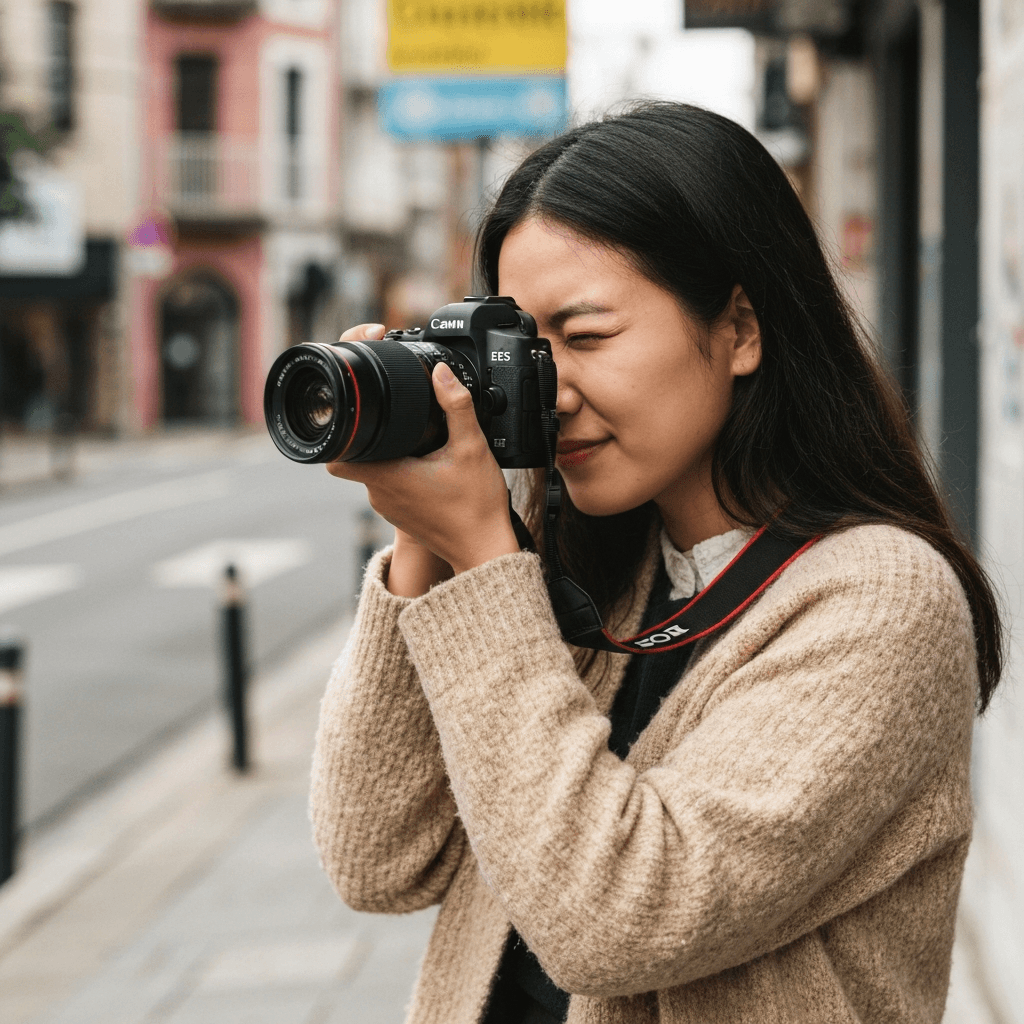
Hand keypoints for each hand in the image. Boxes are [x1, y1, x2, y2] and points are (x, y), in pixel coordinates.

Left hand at [326, 325, 519, 587]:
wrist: (487, 552)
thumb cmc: (477, 507)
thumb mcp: (472, 447)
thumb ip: (457, 405)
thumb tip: (441, 373)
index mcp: (387, 476)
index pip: (336, 455)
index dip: (340, 433)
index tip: (354, 416)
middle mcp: (380, 495)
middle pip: (358, 457)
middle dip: (373, 437)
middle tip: (399, 421)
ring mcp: (389, 509)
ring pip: (376, 471)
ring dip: (390, 455)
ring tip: (420, 445)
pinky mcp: (402, 517)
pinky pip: (391, 487)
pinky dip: (402, 473)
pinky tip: (428, 468)